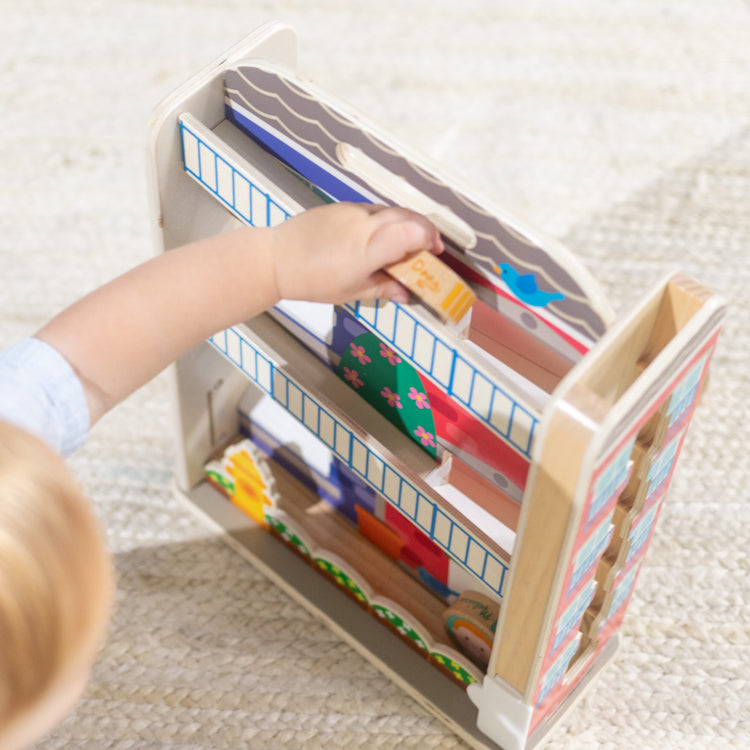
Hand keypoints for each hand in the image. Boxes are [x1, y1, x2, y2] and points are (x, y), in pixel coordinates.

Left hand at [268, 203, 443, 304]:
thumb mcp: (352, 292)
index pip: (414, 231)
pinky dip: (384, 221)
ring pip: (391, 210)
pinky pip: (372, 210)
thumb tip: (407, 295)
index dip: (430, 239)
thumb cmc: (313, 281)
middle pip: (408, 216)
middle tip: (426, 248)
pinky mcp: (342, 206)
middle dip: (424, 230)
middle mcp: (365, 224)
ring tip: (403, 244)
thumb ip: (384, 289)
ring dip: (405, 223)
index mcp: (369, 248)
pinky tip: (377, 238)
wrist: (276, 258)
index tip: (434, 252)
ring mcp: (353, 211)